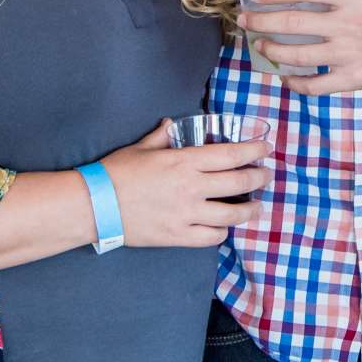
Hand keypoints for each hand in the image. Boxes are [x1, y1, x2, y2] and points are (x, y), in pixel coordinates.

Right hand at [99, 122, 272, 245]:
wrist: (93, 205)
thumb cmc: (115, 172)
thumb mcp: (140, 148)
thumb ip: (161, 136)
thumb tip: (171, 123)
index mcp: (184, 161)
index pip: (231, 155)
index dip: (254, 151)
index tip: (266, 148)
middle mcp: (191, 187)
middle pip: (239, 183)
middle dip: (260, 178)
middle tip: (267, 175)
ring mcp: (186, 214)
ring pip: (232, 214)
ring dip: (250, 209)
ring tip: (257, 206)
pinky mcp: (178, 235)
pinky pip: (212, 237)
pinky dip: (223, 232)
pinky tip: (225, 227)